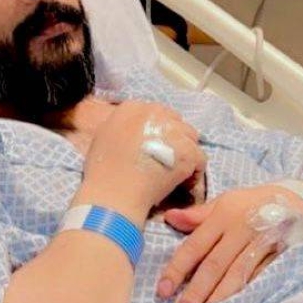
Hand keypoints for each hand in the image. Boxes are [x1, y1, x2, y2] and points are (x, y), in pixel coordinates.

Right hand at [77, 102, 205, 225]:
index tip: (154, 147)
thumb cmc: (103, 172)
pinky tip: (182, 183)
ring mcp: (174, 131)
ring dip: (184, 153)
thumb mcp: (104, 136)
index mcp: (133, 108)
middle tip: (166, 160)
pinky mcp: (187, 151)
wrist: (113, 194)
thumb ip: (123, 124)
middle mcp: (155, 113)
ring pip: (190, 137)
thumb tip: (138, 128)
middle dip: (173, 139)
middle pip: (176, 122)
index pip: (157, 113)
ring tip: (174, 172)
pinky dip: (194, 172)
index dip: (158, 132)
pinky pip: (200, 158)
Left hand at [156, 184, 302, 302]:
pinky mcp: (278, 256)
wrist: (299, 201)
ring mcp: (262, 243)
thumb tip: (170, 218)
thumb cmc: (254, 203)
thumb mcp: (226, 201)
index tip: (163, 290)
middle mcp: (242, 229)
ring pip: (237, 275)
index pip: (195, 245)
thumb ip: (198, 214)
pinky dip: (244, 293)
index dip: (178, 269)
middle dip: (196, 290)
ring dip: (218, 297)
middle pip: (215, 264)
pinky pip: (258, 278)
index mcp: (224, 213)